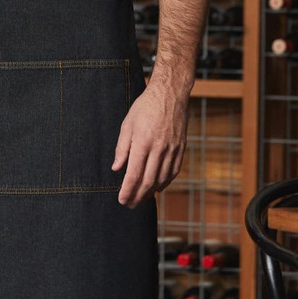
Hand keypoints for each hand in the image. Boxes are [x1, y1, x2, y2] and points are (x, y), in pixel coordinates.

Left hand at [111, 78, 189, 208]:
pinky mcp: (181, 148)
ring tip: (142, 199)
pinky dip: (165, 183)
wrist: (170, 93)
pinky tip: (158, 187)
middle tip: (130, 205)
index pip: (133, 174)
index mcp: (143, 142)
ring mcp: (172, 149)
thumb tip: (116, 168)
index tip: (122, 200)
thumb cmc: (145, 106)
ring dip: (151, 192)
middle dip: (138, 196)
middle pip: (148, 181)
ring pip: (161, 179)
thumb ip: (122, 148)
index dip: (127, 191)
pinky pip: (173, 172)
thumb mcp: (127, 124)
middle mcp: (159, 148)